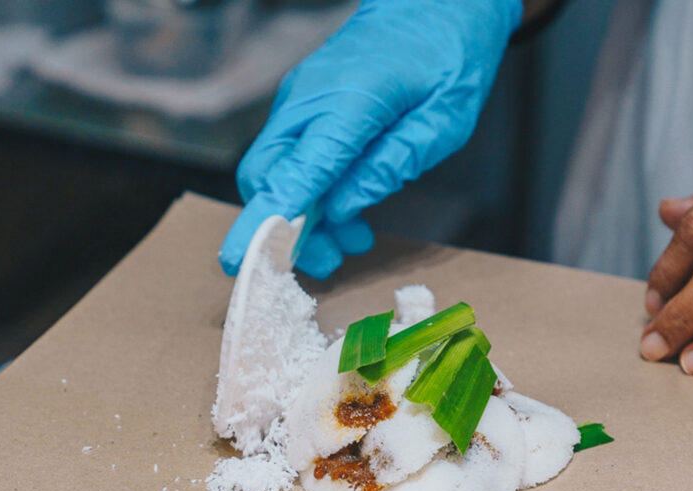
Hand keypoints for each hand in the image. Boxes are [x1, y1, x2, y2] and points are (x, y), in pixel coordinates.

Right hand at [218, 0, 522, 278]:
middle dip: (282, 230)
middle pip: (266, 174)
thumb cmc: (451, 55)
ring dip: (301, 217)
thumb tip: (344, 207)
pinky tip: (346, 214)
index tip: (241, 263)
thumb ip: (393, 163)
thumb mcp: (445, 119)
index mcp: (348, 101)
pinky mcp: (306, 104)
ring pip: (276, 170)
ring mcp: (302, 99)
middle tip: (328, 263)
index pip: (294, 173)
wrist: (439, 1)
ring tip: (349, 243)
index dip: (266, 222)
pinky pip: (292, 157)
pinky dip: (309, 193)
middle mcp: (310, 98)